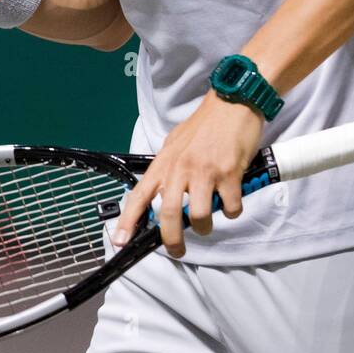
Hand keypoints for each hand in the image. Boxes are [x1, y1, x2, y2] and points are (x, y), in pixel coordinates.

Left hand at [112, 90, 264, 257]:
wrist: (233, 102)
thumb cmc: (206, 124)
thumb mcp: (177, 143)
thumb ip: (170, 168)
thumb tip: (164, 192)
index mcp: (165, 162)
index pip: (140, 195)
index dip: (128, 220)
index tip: (120, 240)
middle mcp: (181, 168)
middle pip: (169, 214)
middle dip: (172, 240)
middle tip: (177, 250)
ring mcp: (205, 171)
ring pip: (199, 217)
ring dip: (205, 226)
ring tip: (209, 219)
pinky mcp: (229, 173)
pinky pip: (230, 207)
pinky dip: (232, 210)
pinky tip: (232, 198)